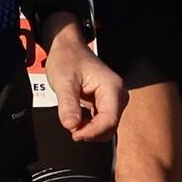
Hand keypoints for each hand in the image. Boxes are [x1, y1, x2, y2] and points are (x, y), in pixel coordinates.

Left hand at [39, 20, 124, 141]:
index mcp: (112, 88)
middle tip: (70, 125)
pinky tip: (76, 115)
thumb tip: (71, 125)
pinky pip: (101, 121)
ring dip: (89, 129)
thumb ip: (67, 104)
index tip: (74, 133)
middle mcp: (118, 94)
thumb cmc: (68, 58)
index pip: (109, 121)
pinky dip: (89, 124)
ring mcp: (114, 99)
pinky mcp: (107, 102)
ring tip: (72, 117)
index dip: (92, 132)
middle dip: (90, 131)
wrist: (68, 48)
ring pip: (106, 126)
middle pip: (110, 127)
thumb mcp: (63, 80)